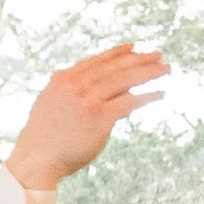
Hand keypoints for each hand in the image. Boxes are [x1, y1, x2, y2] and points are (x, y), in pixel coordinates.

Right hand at [3, 45, 167, 190]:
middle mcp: (76, 85)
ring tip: (166, 68)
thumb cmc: (45, 136)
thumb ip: (71, 91)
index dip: (117, 53)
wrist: (37, 157)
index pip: (96, 61)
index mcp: (64, 79)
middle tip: (158, 55)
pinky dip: (146, 97)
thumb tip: (90, 87)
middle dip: (138, 59)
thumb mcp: (53, 103)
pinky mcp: (99, 117)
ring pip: (123, 80)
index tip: (134, 47)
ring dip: (147, 72)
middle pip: (113, 67)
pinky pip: (128, 102)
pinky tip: (161, 93)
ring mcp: (88, 99)